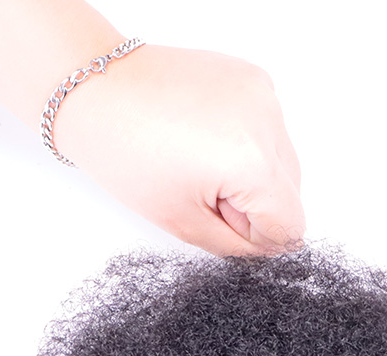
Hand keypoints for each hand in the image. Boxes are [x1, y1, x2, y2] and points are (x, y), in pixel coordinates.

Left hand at [53, 44, 305, 255]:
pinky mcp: (251, 77)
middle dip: (256, 207)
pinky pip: (269, 128)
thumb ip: (235, 246)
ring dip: (253, 176)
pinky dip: (247, 144)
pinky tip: (206, 140)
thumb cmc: (126, 157)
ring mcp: (263, 94)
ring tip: (201, 165)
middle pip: (292, 192)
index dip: (260, 239)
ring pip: (283, 160)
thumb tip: (269, 247)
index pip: (291, 224)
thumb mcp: (182, 223)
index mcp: (252, 164)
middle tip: (204, 196)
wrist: (95, 91)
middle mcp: (268, 122)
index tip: (223, 228)